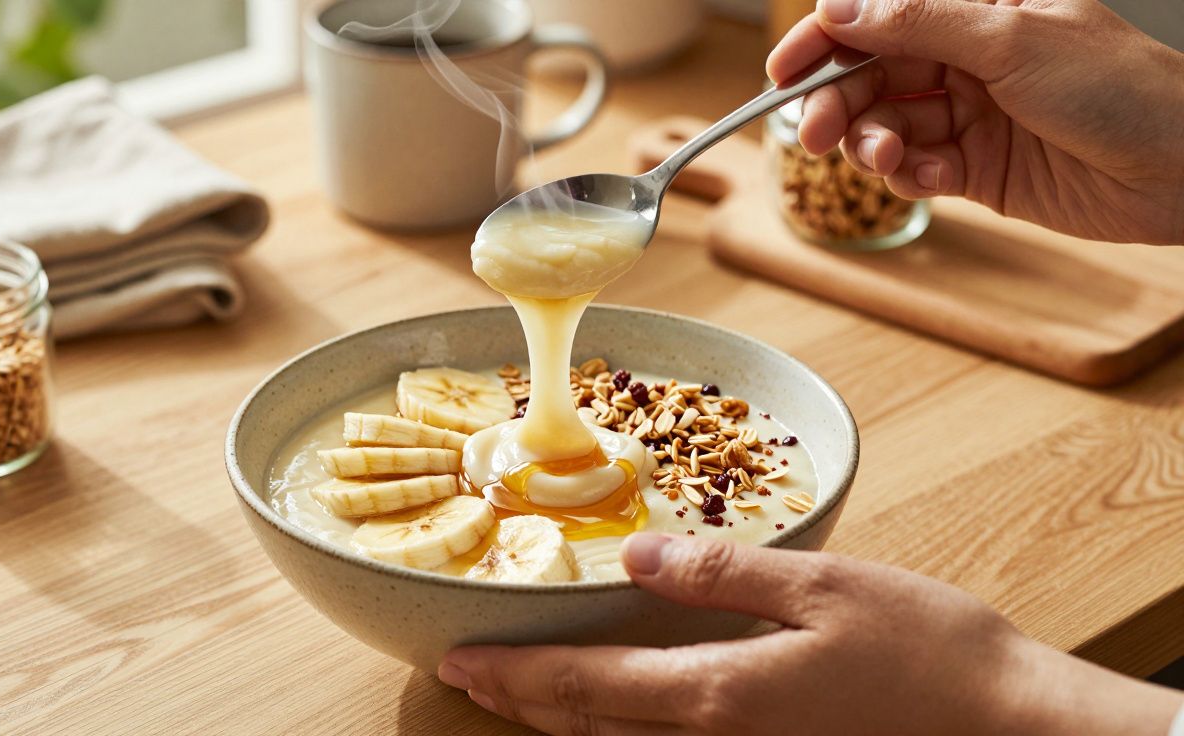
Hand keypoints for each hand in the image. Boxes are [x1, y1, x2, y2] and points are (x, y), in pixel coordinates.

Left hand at [439, 534, 1182, 734]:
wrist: (1007, 728)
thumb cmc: (927, 653)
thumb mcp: (823, 589)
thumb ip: (721, 577)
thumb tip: (636, 562)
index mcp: (716, 696)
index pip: (582, 689)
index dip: (512, 675)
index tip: (456, 661)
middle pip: (588, 727)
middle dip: (521, 702)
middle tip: (469, 677)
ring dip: (560, 720)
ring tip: (519, 692)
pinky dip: (619, 728)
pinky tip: (618, 708)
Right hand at [767, 0, 1183, 244]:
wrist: (1183, 170)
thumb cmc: (1122, 88)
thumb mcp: (1012, 40)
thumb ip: (919, 22)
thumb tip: (842, 7)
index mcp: (976, 11)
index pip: (879, 18)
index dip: (825, 43)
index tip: (784, 71)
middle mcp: (967, 59)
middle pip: (871, 76)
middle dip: (837, 103)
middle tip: (815, 133)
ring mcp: (970, 115)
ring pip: (885, 126)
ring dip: (871, 144)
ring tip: (885, 159)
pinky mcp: (977, 169)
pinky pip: (915, 170)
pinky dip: (907, 176)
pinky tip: (925, 178)